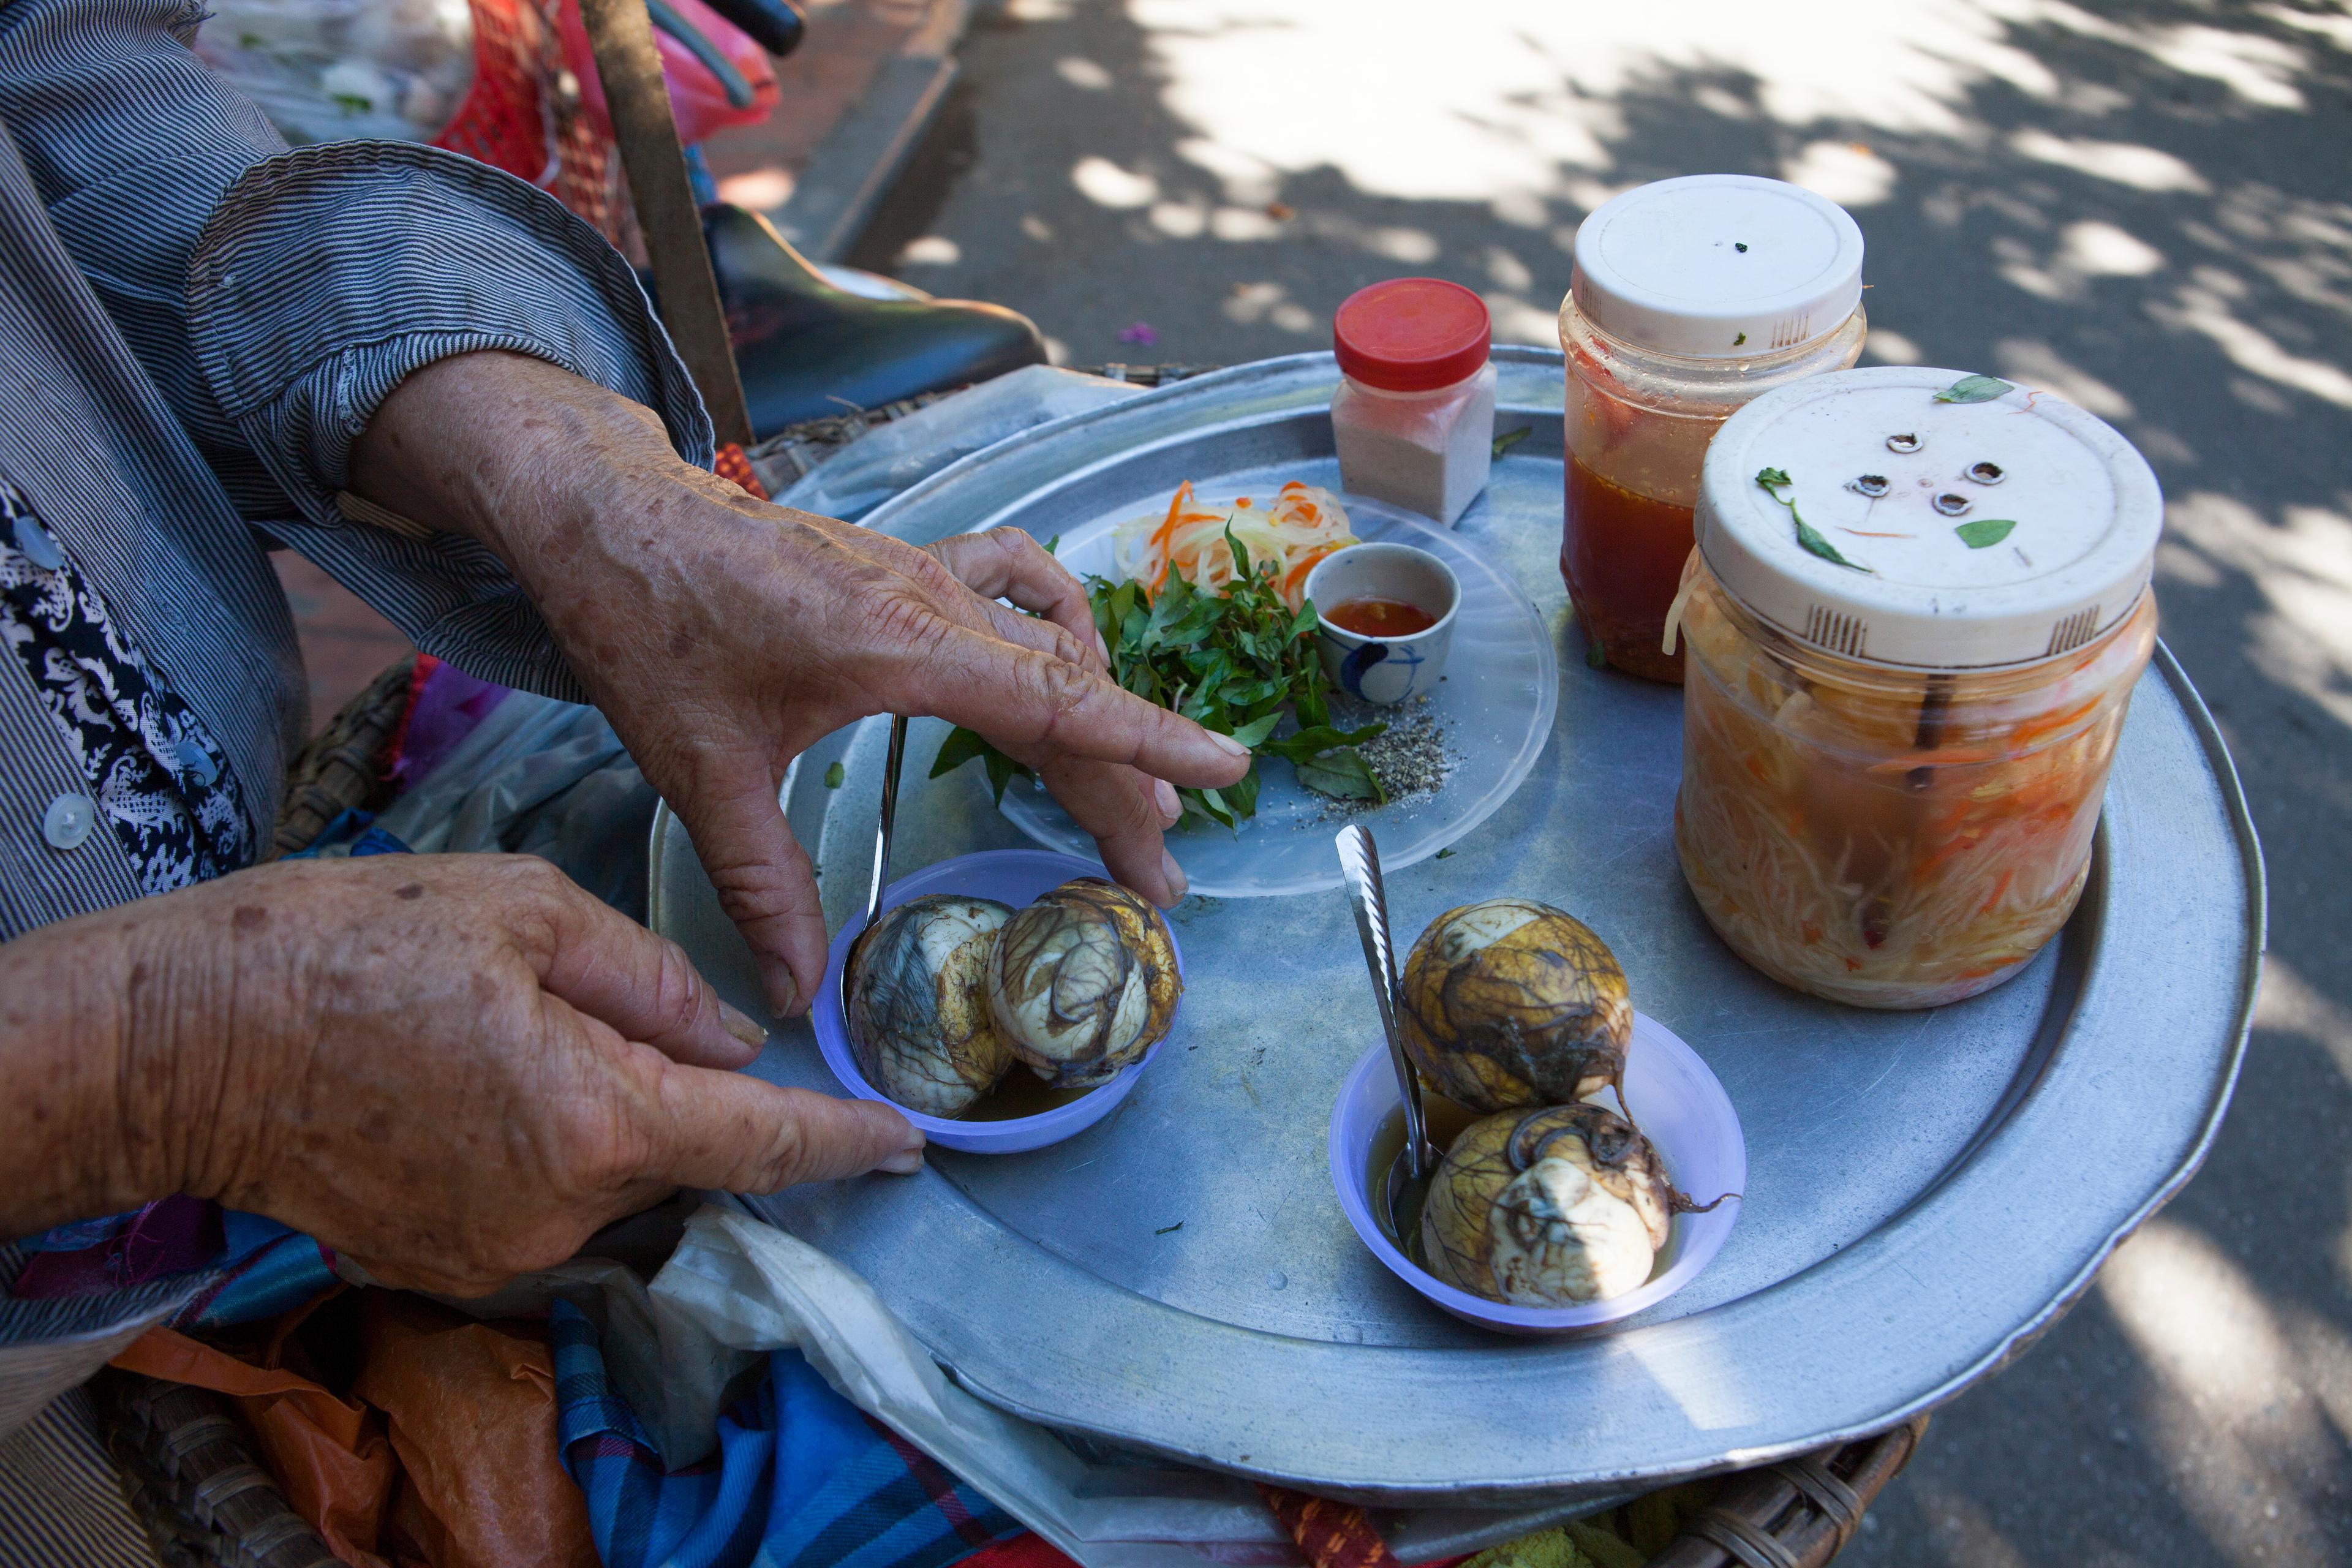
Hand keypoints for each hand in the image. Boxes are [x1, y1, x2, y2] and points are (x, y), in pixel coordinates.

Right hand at [0, 854, 920, 1293]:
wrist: (179, 1039)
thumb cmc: (346, 946)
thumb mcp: (520, 908)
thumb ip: (651, 980)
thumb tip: (733, 1036)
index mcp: (598, 1117)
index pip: (763, 1142)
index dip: (845, 1141)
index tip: (905, 1142)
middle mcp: (561, 1210)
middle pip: (683, 1156)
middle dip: (687, 1092)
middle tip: (615, 1013)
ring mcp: (498, 1252)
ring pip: (611, 1180)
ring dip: (605, 1117)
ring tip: (508, 1034)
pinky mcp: (443, 1262)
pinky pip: (541, 1206)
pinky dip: (543, 1149)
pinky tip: (473, 1084)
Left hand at [350, 353, 1249, 1015]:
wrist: (604, 510)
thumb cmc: (647, 623)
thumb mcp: (699, 770)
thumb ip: (761, 886)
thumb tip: (796, 997)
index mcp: (901, 643)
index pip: (1058, 700)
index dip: (1149, 741)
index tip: (1227, 772)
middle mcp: (933, 601)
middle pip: (1068, 696)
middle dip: (1125, 787)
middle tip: (1156, 880)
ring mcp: (925, 575)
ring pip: (1049, 650)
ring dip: (1099, 722)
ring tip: (1128, 805)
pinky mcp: (905, 567)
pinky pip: (1015, 589)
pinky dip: (1055, 631)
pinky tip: (1063, 664)